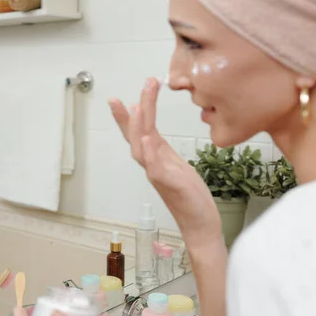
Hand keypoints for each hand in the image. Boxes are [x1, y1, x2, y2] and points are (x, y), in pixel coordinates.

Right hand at [108, 77, 220, 245]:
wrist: (199, 223)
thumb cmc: (189, 195)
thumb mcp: (175, 165)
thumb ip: (161, 150)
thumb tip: (150, 134)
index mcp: (155, 156)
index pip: (138, 131)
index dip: (126, 115)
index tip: (117, 97)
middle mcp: (152, 164)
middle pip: (136, 136)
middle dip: (129, 113)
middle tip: (125, 93)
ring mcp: (158, 175)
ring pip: (141, 149)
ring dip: (138, 128)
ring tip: (137, 107)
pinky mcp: (170, 185)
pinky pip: (156, 168)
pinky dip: (150, 153)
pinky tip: (148, 139)